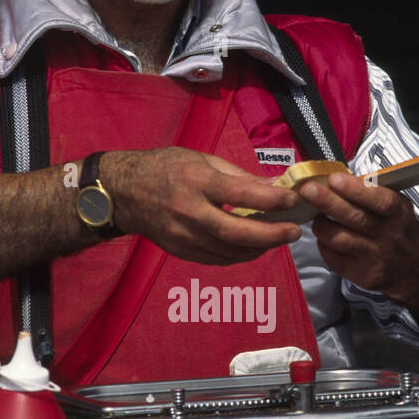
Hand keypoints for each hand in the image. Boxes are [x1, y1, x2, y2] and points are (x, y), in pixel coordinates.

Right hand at [99, 149, 303, 265]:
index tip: (292, 199)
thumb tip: (275, 185)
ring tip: (280, 239)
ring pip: (230, 251)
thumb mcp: (201, 159)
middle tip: (294, 232)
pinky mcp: (181, 251)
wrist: (124, 194)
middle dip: (271, 235)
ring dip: (260, 247)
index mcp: (195, 180)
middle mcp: (189, 211)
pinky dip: (241, 255)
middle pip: (236, 232)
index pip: (239, 193)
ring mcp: (183, 236)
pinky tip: (255, 246)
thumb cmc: (166, 168)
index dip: (269, 199)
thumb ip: (238, 175)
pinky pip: (219, 259)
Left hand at [300, 170, 418, 304]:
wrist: (418, 266)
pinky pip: (335, 258)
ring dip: (321, 225)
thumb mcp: (398, 206)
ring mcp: (376, 258)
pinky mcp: (364, 276)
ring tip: (314, 216)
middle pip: (355, 219)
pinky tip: (324, 236)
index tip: (334, 179)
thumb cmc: (400, 228)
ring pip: (340, 239)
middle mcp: (389, 237)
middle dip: (328, 202)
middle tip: (307, 190)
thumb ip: (373, 193)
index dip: (355, 189)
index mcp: (399, 214)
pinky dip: (324, 244)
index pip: (379, 200)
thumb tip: (337, 178)